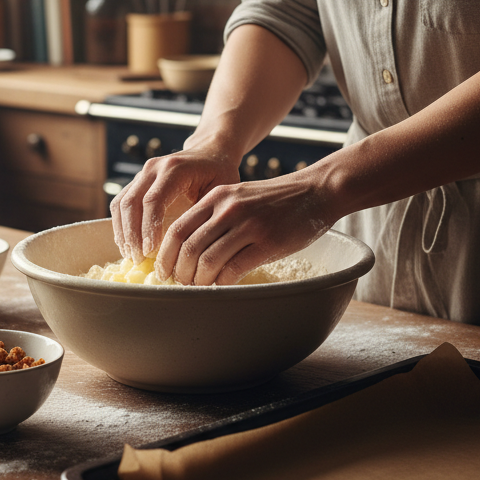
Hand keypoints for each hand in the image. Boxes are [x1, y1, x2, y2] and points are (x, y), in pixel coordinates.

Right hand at [110, 145, 240, 261]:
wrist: (210, 152)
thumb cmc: (219, 173)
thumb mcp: (220, 191)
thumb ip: (204, 214)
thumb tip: (190, 248)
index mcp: (175, 169)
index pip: (153, 200)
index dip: (148, 228)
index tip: (150, 252)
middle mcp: (154, 168)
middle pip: (131, 203)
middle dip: (132, 234)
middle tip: (138, 259)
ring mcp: (142, 173)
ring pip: (121, 203)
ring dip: (122, 232)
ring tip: (131, 255)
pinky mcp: (136, 182)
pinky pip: (120, 204)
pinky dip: (120, 225)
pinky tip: (128, 244)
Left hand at [154, 168, 331, 284]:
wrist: (316, 191)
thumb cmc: (275, 200)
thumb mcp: (238, 196)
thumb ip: (213, 215)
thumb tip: (187, 247)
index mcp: (216, 197)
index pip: (177, 229)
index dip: (165, 255)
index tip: (163, 271)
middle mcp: (228, 209)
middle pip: (188, 247)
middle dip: (179, 272)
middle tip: (179, 285)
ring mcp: (248, 225)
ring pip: (208, 261)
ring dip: (199, 281)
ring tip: (200, 288)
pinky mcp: (268, 242)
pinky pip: (234, 269)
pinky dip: (223, 282)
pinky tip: (223, 285)